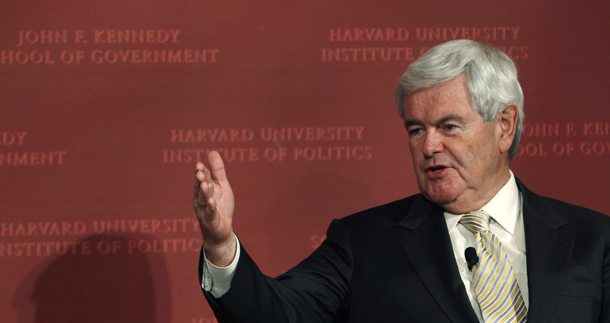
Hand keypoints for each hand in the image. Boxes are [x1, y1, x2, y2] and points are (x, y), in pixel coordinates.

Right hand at [193, 151, 235, 265]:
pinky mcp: (211, 221)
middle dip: (199, 180)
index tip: (199, 164)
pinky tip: (211, 202)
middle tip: (199, 172)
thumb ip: (217, 171)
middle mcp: (200, 199)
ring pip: (203, 200)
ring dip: (204, 192)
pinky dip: (210, 208)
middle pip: (200, 188)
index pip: (202, 178)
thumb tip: (212, 151)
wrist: (222, 230)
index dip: (201, 172)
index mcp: (203, 189)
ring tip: (205, 184)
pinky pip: (210, 214)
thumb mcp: (222, 186)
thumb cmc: (220, 205)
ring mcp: (204, 211)